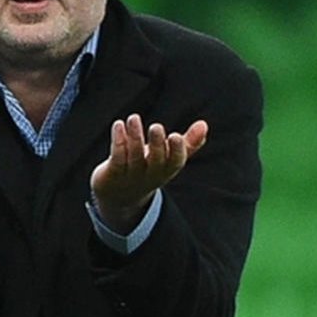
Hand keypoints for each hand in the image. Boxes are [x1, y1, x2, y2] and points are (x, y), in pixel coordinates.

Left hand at [90, 115, 207, 232]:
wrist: (119, 198)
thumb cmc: (148, 170)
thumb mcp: (168, 160)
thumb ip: (187, 143)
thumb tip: (204, 124)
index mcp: (166, 170)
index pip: (175, 163)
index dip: (176, 151)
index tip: (176, 136)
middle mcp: (149, 173)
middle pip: (155, 160)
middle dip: (156, 144)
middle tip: (156, 127)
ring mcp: (131, 174)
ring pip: (134, 156)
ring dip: (135, 137)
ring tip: (133, 118)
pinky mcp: (113, 173)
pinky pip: (116, 157)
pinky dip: (118, 141)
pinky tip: (118, 125)